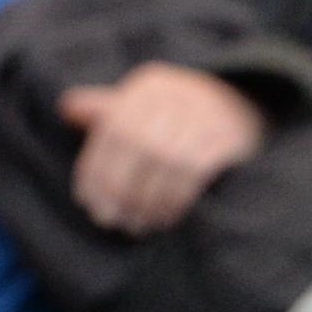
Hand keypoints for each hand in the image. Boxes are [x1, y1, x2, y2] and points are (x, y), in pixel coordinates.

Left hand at [57, 63, 264, 236]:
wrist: (244, 107)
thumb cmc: (178, 115)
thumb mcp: (142, 106)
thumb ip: (105, 111)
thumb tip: (66, 107)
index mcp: (147, 87)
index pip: (112, 129)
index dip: (96, 169)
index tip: (88, 203)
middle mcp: (174, 94)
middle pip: (136, 144)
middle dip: (119, 189)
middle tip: (111, 221)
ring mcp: (204, 113)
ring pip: (164, 161)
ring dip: (146, 200)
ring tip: (137, 225)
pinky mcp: (227, 136)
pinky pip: (194, 172)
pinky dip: (174, 199)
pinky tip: (165, 218)